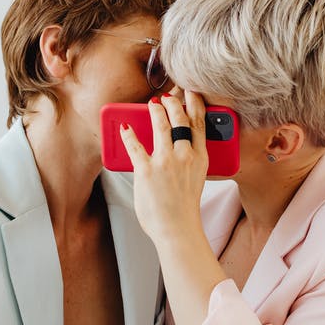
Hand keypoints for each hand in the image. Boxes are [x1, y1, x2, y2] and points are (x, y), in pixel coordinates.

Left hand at [118, 91, 209, 244]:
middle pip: (180, 119)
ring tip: (152, 104)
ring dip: (155, 111)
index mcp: (200, 158)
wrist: (178, 230)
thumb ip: (190, 162)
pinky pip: (135, 145)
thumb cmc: (184, 209)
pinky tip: (124, 127)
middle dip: (173, 102)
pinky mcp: (146, 170)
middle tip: (167, 96)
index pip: (199, 124)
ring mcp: (166, 161)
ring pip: (161, 125)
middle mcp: (185, 155)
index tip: (191, 94)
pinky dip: (128, 134)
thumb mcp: (196, 180)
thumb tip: (177, 150)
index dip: (194, 105)